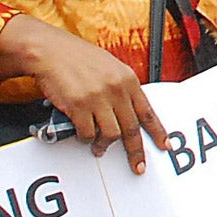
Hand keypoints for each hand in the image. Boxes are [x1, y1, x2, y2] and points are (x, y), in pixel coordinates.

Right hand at [9, 20, 168, 174]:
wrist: (51, 51)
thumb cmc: (78, 58)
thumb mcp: (111, 67)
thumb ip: (122, 88)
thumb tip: (128, 110)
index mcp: (128, 80)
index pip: (148, 111)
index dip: (157, 131)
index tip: (164, 145)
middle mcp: (116, 89)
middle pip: (132, 128)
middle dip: (135, 151)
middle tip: (137, 165)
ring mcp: (98, 98)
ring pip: (111, 134)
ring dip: (104, 145)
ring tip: (98, 147)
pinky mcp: (78, 106)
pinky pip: (88, 133)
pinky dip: (85, 138)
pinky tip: (82, 135)